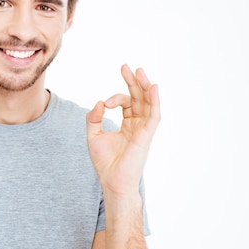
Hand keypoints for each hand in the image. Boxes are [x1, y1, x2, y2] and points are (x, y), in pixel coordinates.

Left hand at [86, 65, 160, 197]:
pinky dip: (155, 100)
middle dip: (133, 82)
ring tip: (139, 71)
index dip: (115, 98)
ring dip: (145, 87)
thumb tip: (99, 102)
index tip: (104, 103)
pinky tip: (153, 86)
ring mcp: (144, 130)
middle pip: (139, 99)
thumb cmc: (104, 162)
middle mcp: (138, 126)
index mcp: (128, 126)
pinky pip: (154, 115)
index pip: (126, 104)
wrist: (112, 181)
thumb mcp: (93, 135)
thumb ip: (94, 117)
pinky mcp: (146, 135)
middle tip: (126, 67)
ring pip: (148, 103)